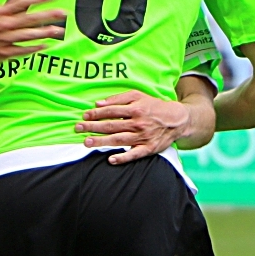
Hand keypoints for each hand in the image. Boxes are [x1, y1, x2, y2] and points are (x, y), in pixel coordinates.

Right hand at [0, 0, 65, 66]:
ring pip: (28, 35)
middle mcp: (3, 25)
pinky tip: (45, 45)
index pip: (21, 2)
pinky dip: (33, 49)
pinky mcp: (3, 53)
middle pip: (29, 19)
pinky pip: (21, 50)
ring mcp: (4, 40)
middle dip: (47, 15)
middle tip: (62, 13)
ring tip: (58, 30)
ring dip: (44, 33)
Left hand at [77, 90, 192, 164]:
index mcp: (135, 109)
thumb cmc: (154, 106)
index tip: (84, 116)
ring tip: (87, 142)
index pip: (111, 111)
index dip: (96, 113)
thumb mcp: (138, 96)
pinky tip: (111, 159)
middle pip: (111, 126)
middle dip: (93, 127)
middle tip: (78, 128)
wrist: (177, 120)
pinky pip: (134, 154)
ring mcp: (143, 137)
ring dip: (101, 141)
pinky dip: (123, 157)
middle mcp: (138, 123)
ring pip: (118, 140)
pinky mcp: (148, 148)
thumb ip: (118, 98)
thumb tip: (99, 103)